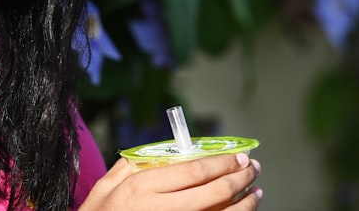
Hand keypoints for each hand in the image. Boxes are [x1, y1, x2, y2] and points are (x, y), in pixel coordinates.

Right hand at [79, 153, 261, 210]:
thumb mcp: (103, 190)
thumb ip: (129, 167)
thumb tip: (159, 152)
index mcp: (141, 188)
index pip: (194, 170)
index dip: (222, 163)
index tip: (238, 156)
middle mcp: (161, 209)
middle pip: (214, 192)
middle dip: (239, 179)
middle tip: (252, 170)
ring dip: (244, 205)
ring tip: (255, 194)